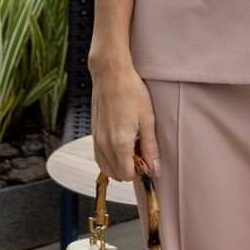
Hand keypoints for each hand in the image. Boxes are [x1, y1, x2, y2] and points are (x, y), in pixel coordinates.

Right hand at [90, 57, 161, 181]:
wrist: (110, 74)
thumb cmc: (131, 92)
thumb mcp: (148, 120)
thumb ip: (151, 148)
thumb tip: (156, 170)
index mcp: (119, 143)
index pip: (127, 175)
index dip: (140, 172)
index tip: (148, 160)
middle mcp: (104, 144)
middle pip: (116, 174)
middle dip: (130, 169)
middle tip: (141, 152)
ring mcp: (97, 139)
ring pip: (106, 167)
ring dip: (119, 164)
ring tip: (132, 146)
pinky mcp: (93, 133)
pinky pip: (99, 156)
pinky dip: (110, 157)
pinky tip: (121, 142)